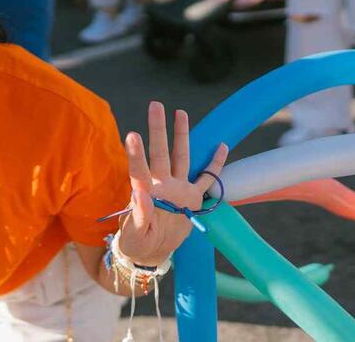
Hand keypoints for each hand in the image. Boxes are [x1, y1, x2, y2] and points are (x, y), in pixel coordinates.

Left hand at [117, 102, 227, 266]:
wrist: (151, 251)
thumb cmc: (137, 241)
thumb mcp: (135, 233)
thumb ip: (138, 213)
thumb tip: (139, 192)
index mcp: (145, 193)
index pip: (139, 169)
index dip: (136, 153)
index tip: (132, 134)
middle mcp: (161, 185)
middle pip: (161, 153)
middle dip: (158, 129)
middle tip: (155, 104)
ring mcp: (178, 189)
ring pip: (181, 157)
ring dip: (181, 135)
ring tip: (180, 113)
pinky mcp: (192, 198)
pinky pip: (207, 179)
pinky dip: (215, 164)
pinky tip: (221, 146)